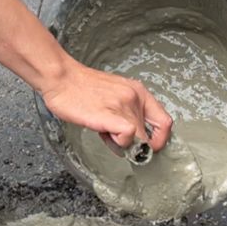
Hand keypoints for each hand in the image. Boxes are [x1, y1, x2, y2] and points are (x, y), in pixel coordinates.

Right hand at [40, 60, 172, 153]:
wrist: (61, 78)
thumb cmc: (82, 88)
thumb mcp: (114, 94)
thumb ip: (127, 112)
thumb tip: (133, 136)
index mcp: (139, 92)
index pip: (164, 122)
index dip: (159, 140)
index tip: (148, 147)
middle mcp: (134, 97)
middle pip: (148, 136)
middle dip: (133, 145)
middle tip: (115, 139)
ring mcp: (123, 105)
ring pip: (137, 139)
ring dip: (121, 143)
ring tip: (105, 132)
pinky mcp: (109, 114)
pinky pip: (128, 134)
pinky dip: (119, 142)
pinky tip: (105, 133)